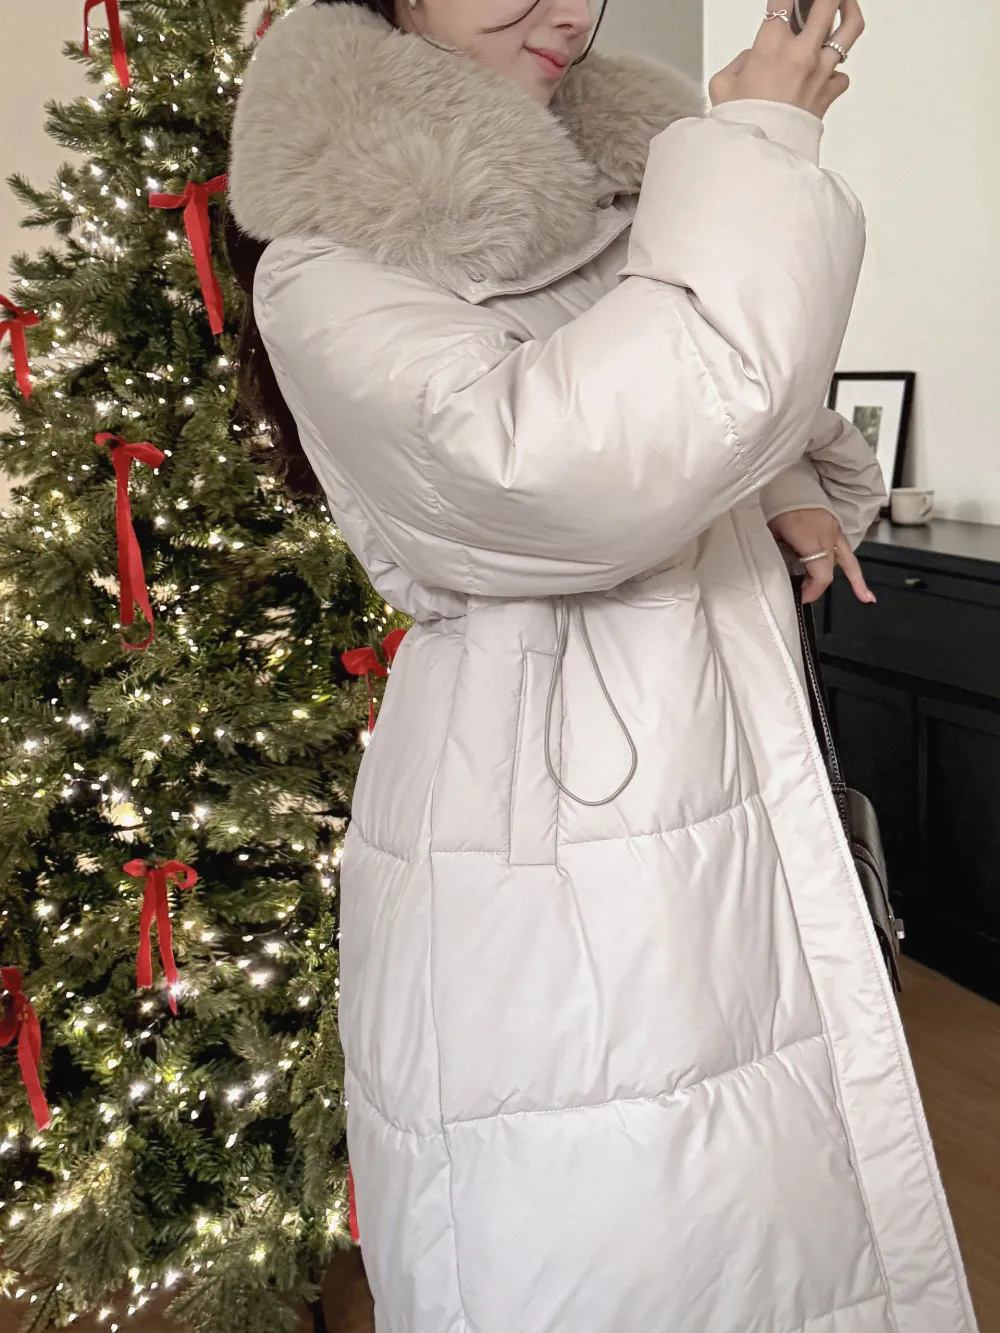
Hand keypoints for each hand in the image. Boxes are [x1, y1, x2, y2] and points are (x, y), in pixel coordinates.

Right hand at [709, 0, 864, 120]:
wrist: (762, 156)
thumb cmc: (743, 124)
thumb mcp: (722, 87)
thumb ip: (738, 64)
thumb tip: (751, 59)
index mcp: (771, 47)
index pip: (783, 1)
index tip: (784, 0)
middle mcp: (801, 53)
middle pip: (827, 2)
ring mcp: (820, 71)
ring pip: (850, 27)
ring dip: (848, 9)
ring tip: (844, 3)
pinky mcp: (829, 93)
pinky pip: (843, 75)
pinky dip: (837, 72)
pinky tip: (828, 71)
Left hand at [768, 507, 875, 604]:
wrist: (789, 483)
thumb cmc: (777, 507)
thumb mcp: (772, 535)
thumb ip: (780, 554)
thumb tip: (782, 572)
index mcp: (812, 539)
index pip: (821, 575)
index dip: (811, 591)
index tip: (799, 597)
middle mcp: (828, 536)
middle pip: (828, 571)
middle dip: (816, 585)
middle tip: (802, 593)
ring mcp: (834, 530)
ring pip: (843, 562)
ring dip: (846, 579)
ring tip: (864, 597)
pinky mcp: (835, 526)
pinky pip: (848, 551)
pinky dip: (854, 571)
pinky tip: (866, 594)